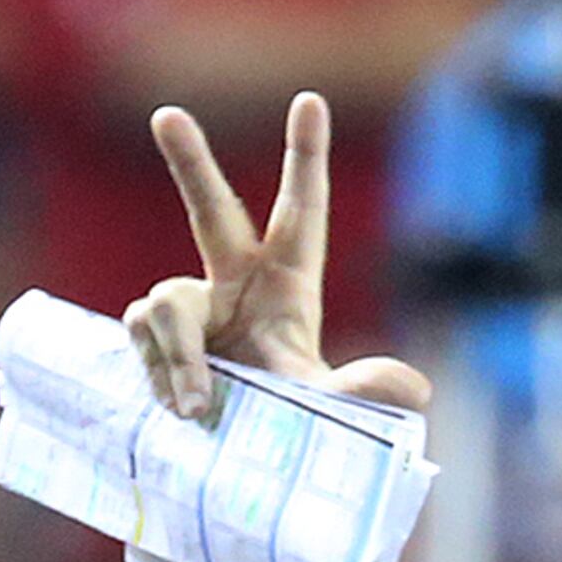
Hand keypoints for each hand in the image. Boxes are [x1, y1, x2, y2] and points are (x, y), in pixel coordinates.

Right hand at [131, 93, 431, 420]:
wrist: (240, 459)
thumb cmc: (293, 420)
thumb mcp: (327, 406)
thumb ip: (364, 393)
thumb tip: (417, 389)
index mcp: (288, 283)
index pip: (302, 212)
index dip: (305, 157)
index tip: (310, 101)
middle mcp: (234, 281)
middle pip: (211, 210)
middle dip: (190, 163)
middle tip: (167, 116)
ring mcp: (190, 306)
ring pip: (167, 304)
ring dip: (181, 354)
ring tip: (200, 406)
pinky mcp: (152, 335)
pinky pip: (144, 335)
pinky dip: (162, 371)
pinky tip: (182, 408)